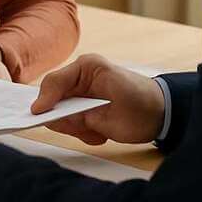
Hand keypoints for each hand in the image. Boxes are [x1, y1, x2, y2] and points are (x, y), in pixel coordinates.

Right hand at [30, 53, 164, 144]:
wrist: (163, 114)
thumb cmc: (140, 105)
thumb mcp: (108, 112)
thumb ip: (77, 116)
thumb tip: (48, 119)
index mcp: (86, 68)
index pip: (54, 81)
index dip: (44, 99)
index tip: (38, 116)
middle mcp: (80, 78)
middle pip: (54, 100)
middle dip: (66, 120)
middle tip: (85, 130)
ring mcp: (82, 92)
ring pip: (62, 115)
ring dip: (77, 128)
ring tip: (98, 132)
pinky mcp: (85, 106)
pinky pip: (73, 123)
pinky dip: (84, 132)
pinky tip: (101, 134)